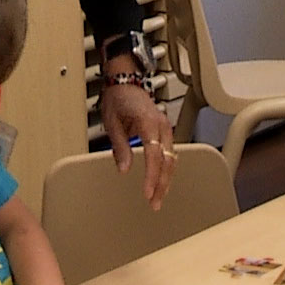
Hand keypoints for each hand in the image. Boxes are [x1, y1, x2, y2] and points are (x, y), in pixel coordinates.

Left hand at [100, 80, 174, 208]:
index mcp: (149, 122)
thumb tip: (125, 169)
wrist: (125, 82)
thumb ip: (121, 147)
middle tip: (154, 203)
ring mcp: (165, 128)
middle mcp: (162, 126)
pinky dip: (166, 170)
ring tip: (158, 198)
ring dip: (166, 180)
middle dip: (162, 184)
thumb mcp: (112, 123)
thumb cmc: (118, 98)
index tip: (148, 193)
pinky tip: (162, 182)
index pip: (155, 156)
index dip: (152, 177)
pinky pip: (170, 154)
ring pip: (172, 159)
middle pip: (168, 161)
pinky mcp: (164, 131)